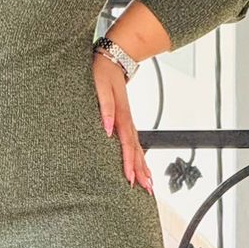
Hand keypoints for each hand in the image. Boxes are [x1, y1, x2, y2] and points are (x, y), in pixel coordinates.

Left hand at [91, 51, 153, 193]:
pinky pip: (135, 141)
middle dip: (141, 170)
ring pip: (138, 147)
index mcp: (121, 115)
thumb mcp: (100, 87)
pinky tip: (141, 165)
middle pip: (136, 150)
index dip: (129, 162)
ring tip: (148, 183)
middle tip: (145, 188)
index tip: (130, 178)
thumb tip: (108, 129)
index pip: (126, 144)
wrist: (113, 58)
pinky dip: (139, 155)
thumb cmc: (103, 72)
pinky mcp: (125, 120)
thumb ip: (104, 108)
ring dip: (143, 166)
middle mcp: (127, 120)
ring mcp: (128, 121)